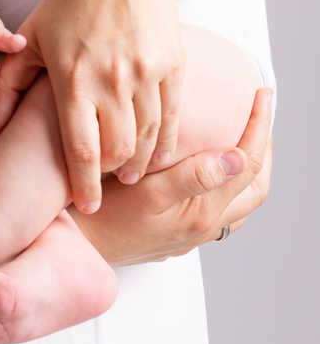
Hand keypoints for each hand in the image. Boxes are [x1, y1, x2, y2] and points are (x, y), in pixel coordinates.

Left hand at [0, 0, 185, 212]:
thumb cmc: (71, 1)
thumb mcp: (31, 38)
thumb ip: (9, 85)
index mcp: (72, 78)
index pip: (81, 150)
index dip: (83, 186)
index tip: (84, 207)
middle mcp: (111, 79)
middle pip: (118, 152)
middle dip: (111, 176)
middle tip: (103, 184)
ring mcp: (145, 73)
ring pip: (148, 140)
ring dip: (139, 164)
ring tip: (128, 174)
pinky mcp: (172, 65)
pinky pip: (172, 118)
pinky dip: (165, 143)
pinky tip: (155, 155)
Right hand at [71, 88, 272, 264]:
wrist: (78, 246)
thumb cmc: (105, 217)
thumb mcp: (148, 193)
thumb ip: (195, 176)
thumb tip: (237, 158)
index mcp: (203, 212)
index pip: (247, 165)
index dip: (259, 127)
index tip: (262, 97)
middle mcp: (204, 226)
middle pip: (255, 187)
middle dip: (263, 148)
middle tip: (259, 115)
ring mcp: (193, 232)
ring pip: (240, 201)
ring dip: (249, 169)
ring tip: (242, 137)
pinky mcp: (179, 232)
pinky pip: (221, 207)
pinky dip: (229, 183)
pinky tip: (211, 168)